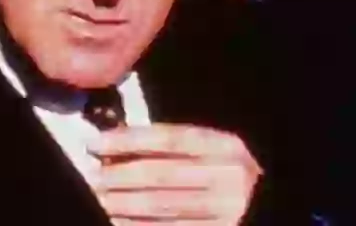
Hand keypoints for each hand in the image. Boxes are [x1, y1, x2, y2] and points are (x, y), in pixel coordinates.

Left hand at [90, 124, 260, 225]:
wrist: (264, 209)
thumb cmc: (223, 176)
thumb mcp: (210, 154)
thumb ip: (172, 147)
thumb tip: (116, 143)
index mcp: (226, 148)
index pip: (169, 139)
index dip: (129, 140)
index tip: (96, 143)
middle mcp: (230, 177)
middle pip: (162, 174)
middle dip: (120, 176)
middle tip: (91, 177)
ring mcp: (229, 211)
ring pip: (163, 205)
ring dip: (124, 203)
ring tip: (99, 198)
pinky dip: (140, 225)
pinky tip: (118, 221)